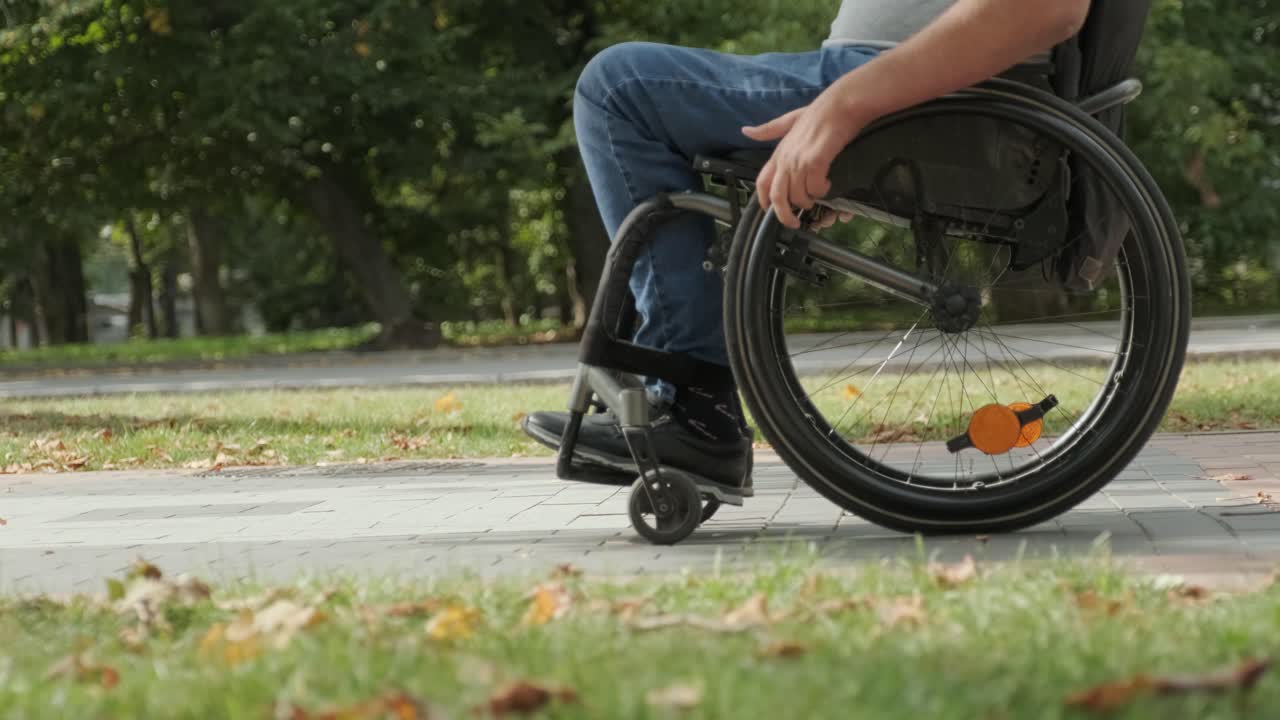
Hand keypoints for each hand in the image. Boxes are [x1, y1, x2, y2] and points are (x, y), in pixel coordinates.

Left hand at [743, 90, 869, 228]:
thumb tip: (746, 131)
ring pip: (798, 195)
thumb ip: (769, 130)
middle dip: (784, 215)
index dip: (763, 200)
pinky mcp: (816, 161)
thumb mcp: (789, 120)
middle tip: (795, 223)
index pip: (762, 182)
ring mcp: (799, 161)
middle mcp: (786, 159)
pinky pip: (816, 187)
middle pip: (777, 196)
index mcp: (778, 152)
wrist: (841, 104)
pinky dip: (822, 190)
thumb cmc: (819, 112)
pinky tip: (828, 184)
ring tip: (817, 195)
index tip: (770, 211)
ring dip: (808, 200)